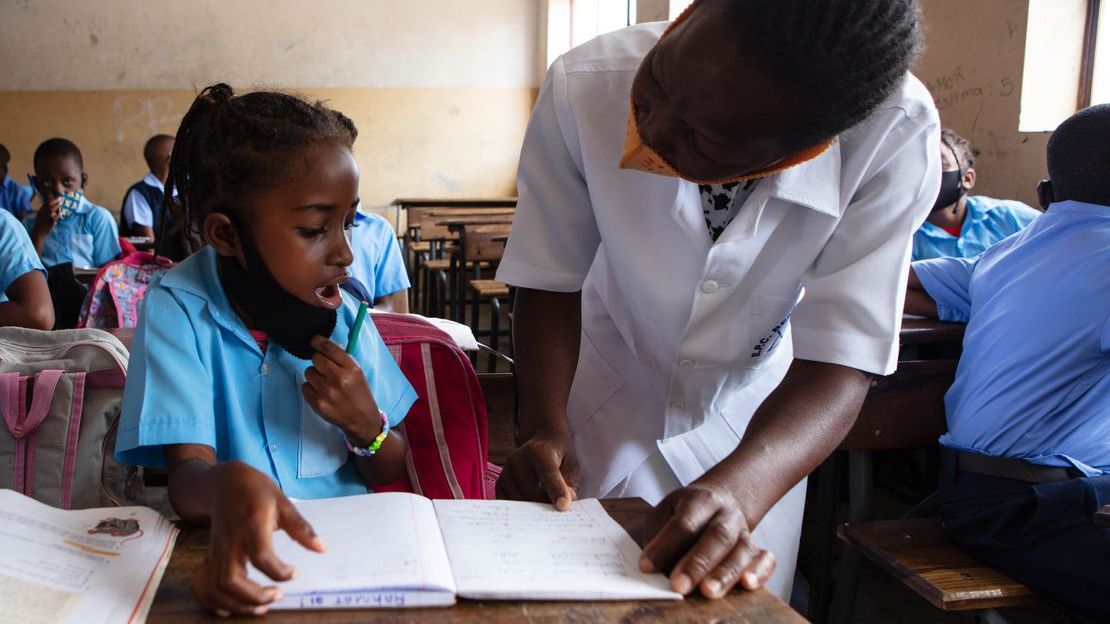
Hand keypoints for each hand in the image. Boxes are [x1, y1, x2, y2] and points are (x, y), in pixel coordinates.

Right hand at [32, 196, 60, 235]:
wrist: (39, 232)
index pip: (45, 203)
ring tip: (60, 204)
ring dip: (57, 206)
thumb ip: (45, 209)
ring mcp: (46, 217)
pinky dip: (58, 215)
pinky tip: (60, 214)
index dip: (50, 199)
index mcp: (40, 211)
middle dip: (55, 201)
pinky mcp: (50, 222)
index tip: (54, 196)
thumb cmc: (41, 223)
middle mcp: (42, 213)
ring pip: (52, 210)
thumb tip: (49, 204)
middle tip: (60, 199)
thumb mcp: (41, 215)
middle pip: (49, 205)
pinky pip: (55, 217)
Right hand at [194, 462, 324, 616]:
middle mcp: (230, 542)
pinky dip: (213, 601)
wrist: (224, 483)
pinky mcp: (209, 558)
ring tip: (260, 606)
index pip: (261, 556)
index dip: (279, 571)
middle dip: (254, 597)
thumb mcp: (283, 503)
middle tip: (277, 596)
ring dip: (237, 604)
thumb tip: (321, 548)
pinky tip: (231, 607)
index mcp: (252, 525)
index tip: (294, 573)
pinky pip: (203, 585)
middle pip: (232, 579)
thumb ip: (301, 528)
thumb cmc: (256, 491)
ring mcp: (216, 551)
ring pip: (216, 587)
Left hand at [302, 334, 380, 444]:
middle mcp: (339, 379)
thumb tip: (324, 344)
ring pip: (308, 372)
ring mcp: (327, 392)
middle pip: (315, 358)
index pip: (329, 348)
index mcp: (351, 368)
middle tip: (325, 370)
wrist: (361, 420)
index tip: (313, 340)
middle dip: (319, 362)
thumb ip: (342, 358)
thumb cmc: (359, 393)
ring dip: (314, 376)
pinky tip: (321, 394)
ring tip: (325, 384)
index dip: (318, 341)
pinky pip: (304, 386)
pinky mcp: (317, 404)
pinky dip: (311, 389)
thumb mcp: (357, 372)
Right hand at [496, 431, 578, 509]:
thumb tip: (562, 505)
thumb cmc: (559, 457)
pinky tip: (532, 514)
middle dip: (546, 507)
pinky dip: (520, 513)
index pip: (547, 474)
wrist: (542, 445)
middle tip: (557, 518)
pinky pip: (509, 504)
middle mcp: (518, 459)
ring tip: (546, 515)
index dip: (556, 491)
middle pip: (532, 492)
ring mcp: (506, 472)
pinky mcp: (500, 484)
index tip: (564, 507)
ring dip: (534, 512)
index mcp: (538, 451)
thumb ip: (569, 484)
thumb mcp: (571, 466)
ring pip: (519, 501)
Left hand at [640, 482, 775, 598]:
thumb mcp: (666, 511)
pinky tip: (748, 584)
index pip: (683, 524)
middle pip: (715, 537)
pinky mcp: (758, 549)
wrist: (723, 500)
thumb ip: (658, 535)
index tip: (647, 567)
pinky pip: (766, 559)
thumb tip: (652, 567)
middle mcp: (726, 515)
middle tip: (679, 585)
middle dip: (697, 564)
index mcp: (699, 501)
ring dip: (725, 574)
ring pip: (741, 551)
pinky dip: (760, 571)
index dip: (665, 546)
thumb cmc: (688, 511)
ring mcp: (744, 532)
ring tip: (709, 592)